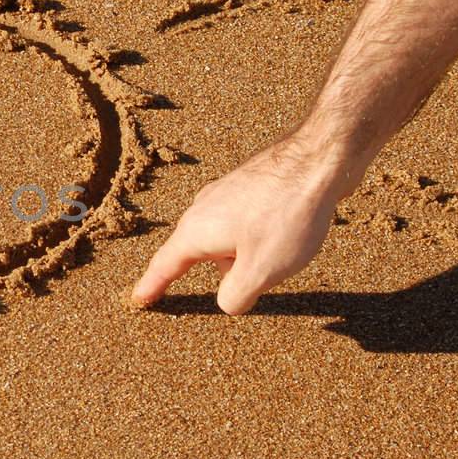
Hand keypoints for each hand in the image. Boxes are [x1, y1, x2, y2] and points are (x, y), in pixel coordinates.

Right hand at [130, 136, 356, 314]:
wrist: (319, 158)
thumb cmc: (287, 215)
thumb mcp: (261, 270)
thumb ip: (235, 296)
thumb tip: (227, 300)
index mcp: (196, 232)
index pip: (165, 266)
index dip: (151, 286)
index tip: (138, 299)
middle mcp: (203, 208)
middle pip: (200, 252)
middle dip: (222, 271)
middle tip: (246, 285)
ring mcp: (226, 193)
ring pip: (226, 237)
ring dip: (245, 253)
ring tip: (284, 255)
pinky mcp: (250, 185)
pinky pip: (244, 221)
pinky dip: (258, 236)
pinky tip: (287, 234)